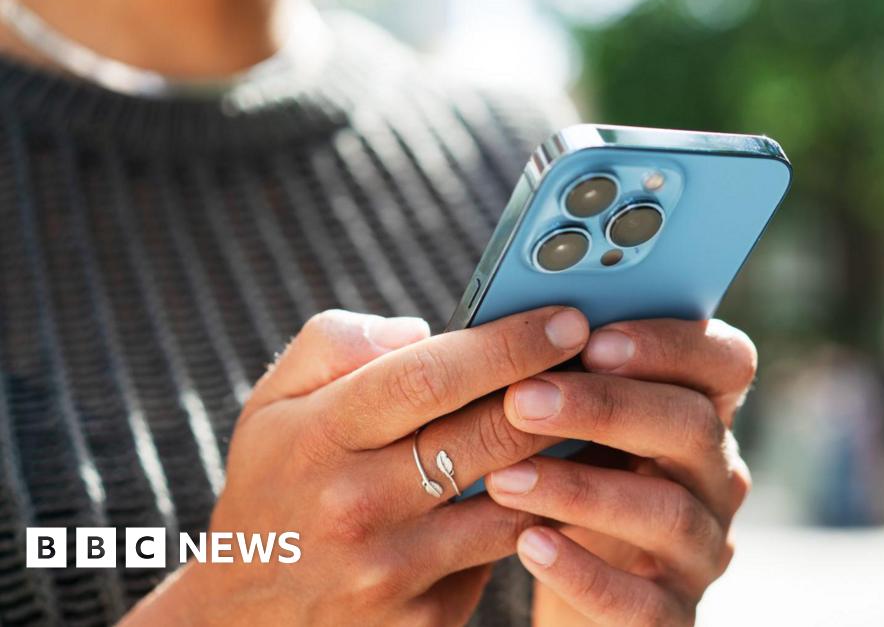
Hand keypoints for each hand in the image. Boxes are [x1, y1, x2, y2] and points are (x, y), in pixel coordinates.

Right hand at [121, 306, 590, 626]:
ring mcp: (393, 571)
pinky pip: (504, 554)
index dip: (507, 344)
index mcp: (319, 437)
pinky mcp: (426, 619)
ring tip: (600, 417)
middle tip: (606, 358)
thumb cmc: (273, 488)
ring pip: (513, 501)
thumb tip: (423, 328)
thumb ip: (339, 344)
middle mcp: (356, 505)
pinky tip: (566, 482)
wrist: (246, 619)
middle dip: (559, 392)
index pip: (428, 376)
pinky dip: (543, 513)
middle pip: (487, 436)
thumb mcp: (273, 405)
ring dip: (568, 456)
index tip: (566, 318)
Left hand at [484, 319, 755, 626]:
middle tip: (522, 399)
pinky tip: (528, 546)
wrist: (574, 592)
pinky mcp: (675, 618)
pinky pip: (644, 602)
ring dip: (582, 489)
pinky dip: (584, 572)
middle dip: (605, 408)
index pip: (727, 360)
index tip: (593, 339)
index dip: (670, 345)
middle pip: (692, 427)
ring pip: (668, 513)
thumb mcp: (575, 429)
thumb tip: (514, 322)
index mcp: (702, 412)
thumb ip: (566, 377)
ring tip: (504, 478)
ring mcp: (703, 550)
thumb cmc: (568, 483)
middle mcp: (717, 477)